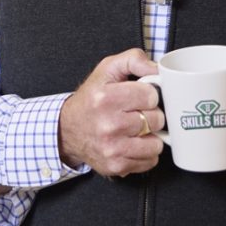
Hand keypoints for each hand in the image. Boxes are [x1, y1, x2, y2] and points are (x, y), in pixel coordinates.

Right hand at [58, 48, 164, 175]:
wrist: (68, 130)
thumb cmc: (91, 99)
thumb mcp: (107, 69)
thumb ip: (134, 60)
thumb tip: (157, 68)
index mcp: (105, 99)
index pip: (150, 96)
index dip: (149, 95)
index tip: (141, 97)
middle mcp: (108, 125)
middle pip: (156, 120)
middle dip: (151, 114)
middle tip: (138, 112)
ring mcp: (112, 149)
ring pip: (156, 144)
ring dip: (151, 136)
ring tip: (137, 129)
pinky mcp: (116, 166)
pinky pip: (149, 161)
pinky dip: (145, 152)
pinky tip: (133, 143)